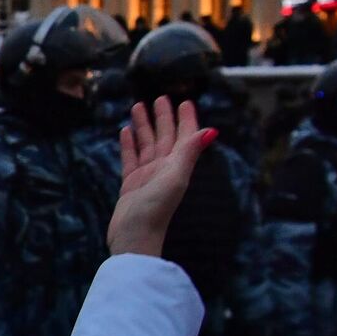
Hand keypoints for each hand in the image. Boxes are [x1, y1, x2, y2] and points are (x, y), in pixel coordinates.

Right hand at [109, 97, 215, 257]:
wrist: (134, 237)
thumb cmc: (155, 210)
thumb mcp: (174, 177)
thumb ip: (190, 152)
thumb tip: (211, 131)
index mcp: (177, 166)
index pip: (183, 137)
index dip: (185, 119)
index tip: (184, 101)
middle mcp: (164, 170)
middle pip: (164, 137)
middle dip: (163, 117)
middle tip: (160, 97)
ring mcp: (147, 177)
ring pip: (146, 145)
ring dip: (144, 126)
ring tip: (137, 107)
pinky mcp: (131, 185)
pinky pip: (130, 159)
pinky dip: (129, 145)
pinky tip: (125, 132)